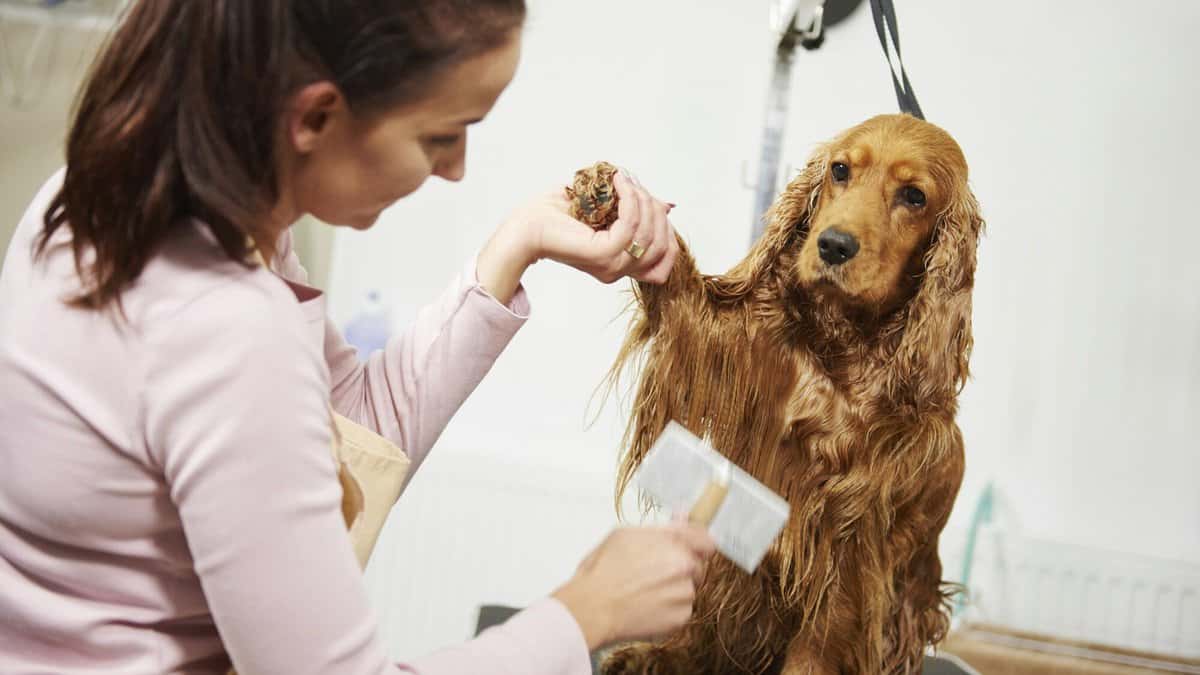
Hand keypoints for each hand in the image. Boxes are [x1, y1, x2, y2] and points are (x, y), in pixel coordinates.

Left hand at [476, 172, 678, 302]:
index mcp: (621, 265)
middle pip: (662, 244)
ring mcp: (612, 266)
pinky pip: (630, 224)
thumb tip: (668, 206)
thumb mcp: (609, 210)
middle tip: (632, 185)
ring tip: (622, 181)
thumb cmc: (559, 215)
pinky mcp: (603, 255)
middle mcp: (619, 271)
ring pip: (649, 233)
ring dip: (640, 199)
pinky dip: (628, 198)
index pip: (665, 260)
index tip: (651, 201)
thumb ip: (637, 212)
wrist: (526, 225)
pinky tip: (616, 182)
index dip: (667, 229)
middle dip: (654, 208)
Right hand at [551, 523, 714, 650]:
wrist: (592, 608)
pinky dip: (669, 610)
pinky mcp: (680, 618)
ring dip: (673, 590)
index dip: (696, 544)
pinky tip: (646, 607)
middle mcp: (685, 567)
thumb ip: (661, 527)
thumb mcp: (625, 535)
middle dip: (681, 569)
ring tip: (644, 592)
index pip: (705, 540)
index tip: (690, 549)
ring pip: (688, 589)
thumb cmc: (602, 571)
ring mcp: (684, 594)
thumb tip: (682, 513)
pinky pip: (682, 610)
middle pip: (696, 566)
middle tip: (653, 574)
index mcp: (674, 543)